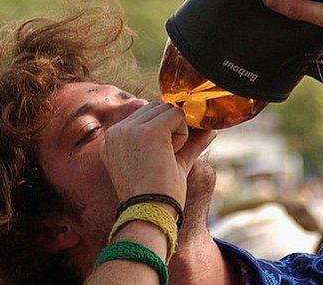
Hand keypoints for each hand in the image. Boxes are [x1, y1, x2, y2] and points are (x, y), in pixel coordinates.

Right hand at [100, 102, 215, 210]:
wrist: (150, 214)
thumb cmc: (158, 195)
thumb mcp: (170, 163)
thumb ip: (188, 143)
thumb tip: (210, 129)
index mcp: (112, 139)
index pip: (145, 115)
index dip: (162, 132)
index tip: (156, 159)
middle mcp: (116, 131)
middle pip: (156, 108)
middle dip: (169, 128)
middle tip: (163, 159)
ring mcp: (131, 129)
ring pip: (168, 109)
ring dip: (176, 131)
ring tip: (165, 158)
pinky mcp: (149, 131)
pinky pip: (178, 116)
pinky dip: (183, 134)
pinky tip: (171, 155)